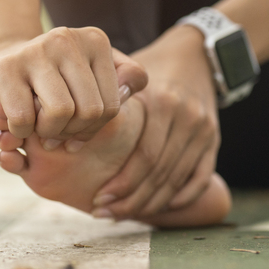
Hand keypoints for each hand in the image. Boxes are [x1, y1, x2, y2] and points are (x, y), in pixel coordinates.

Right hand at [0, 28, 147, 149]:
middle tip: (57, 132)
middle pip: (89, 111)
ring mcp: (34, 50)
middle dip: (73, 132)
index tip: (77, 127)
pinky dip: (21, 131)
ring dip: (48, 132)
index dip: (94, 128)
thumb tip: (129, 89)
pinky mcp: (4, 68)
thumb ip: (124, 80)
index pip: (112, 105)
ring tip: (39, 127)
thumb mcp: (93, 75)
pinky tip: (17, 122)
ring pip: (60, 114)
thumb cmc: (55, 79)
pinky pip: (25, 118)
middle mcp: (67, 39)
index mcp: (95, 40)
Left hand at [90, 25, 219, 217]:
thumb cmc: (148, 68)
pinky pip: (200, 177)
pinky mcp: (213, 137)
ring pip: (177, 179)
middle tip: (105, 213)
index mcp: (161, 103)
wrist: (195, 54)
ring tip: (123, 214)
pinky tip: (158, 209)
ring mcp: (203, 128)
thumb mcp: (124, 76)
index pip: (144, 157)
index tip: (97, 202)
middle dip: (131, 200)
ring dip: (150, 204)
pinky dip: (181, 198)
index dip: (122, 185)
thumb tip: (54, 133)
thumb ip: (99, 100)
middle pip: (159, 173)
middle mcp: (185, 117)